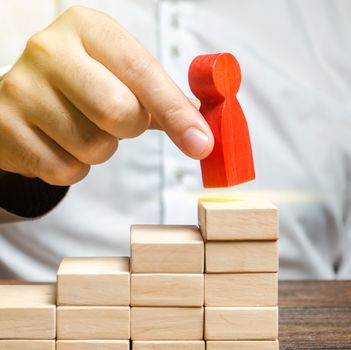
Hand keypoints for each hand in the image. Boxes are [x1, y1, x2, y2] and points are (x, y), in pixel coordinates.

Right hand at [0, 6, 212, 184]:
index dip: (176, 112)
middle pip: (118, 112)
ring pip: (93, 147)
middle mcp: (50, 51)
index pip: (143, 72)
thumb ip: (161, 97)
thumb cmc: (83, 85)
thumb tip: (202, 126)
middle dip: (130, 128)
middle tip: (119, 121)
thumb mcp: (119, 74)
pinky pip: (64, 170)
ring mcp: (22, 89)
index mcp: (88, 30)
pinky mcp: (5, 128)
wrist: (25, 99)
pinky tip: (61, 144)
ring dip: (101, 149)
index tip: (201, 143)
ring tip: (84, 128)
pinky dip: (75, 166)